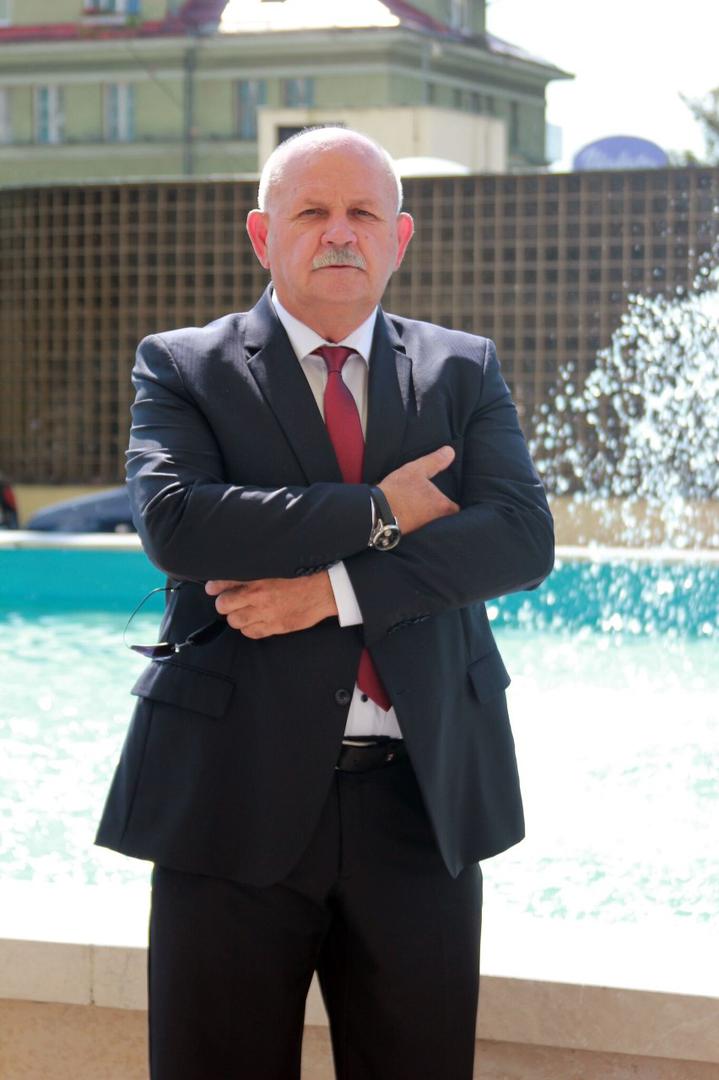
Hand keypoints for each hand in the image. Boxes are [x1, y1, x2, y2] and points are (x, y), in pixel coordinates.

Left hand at [205, 572, 337, 638]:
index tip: (212, 588)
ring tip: (243, 611)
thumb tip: (230, 576)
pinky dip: (248, 628)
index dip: (215, 586)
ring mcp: (267, 613)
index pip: (224, 583)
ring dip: (236, 616)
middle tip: (230, 600)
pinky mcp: (276, 626)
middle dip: (225, 603)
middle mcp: (259, 596)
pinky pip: (251, 633)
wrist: (324, 590)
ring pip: (235, 621)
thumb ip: (253, 570)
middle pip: (224, 605)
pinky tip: (254, 621)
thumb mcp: (275, 566)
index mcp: (258, 577)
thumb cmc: (301, 575)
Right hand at [379, 446, 458, 534]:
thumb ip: (435, 461)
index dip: (455, 503)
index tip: (453, 497)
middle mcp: (435, 521)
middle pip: (445, 517)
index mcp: (441, 506)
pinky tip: (410, 510)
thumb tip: (451, 452)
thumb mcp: (417, 470)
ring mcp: (421, 528)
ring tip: (425, 503)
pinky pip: (418, 524)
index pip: (457, 509)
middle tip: (440, 501)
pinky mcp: (409, 532)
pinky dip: (416, 518)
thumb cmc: (399, 491)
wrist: (376, 512)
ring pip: (431, 521)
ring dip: (428, 514)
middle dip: (442, 510)